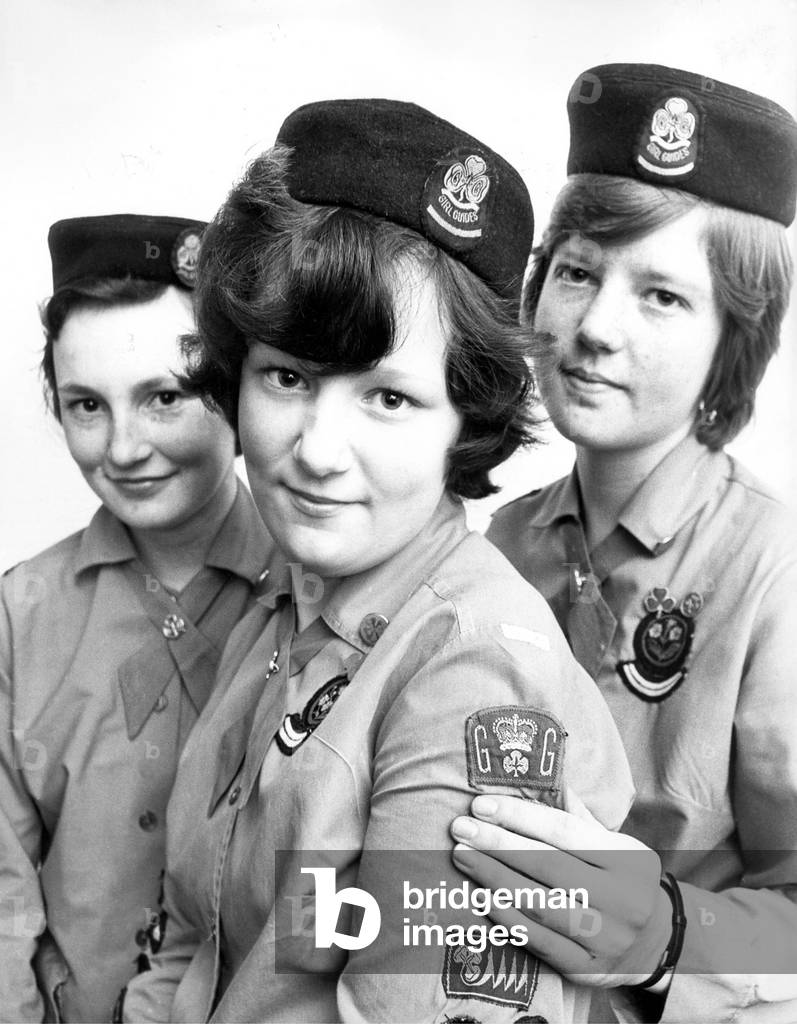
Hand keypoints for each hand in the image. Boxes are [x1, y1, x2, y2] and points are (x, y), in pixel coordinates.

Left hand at [450, 790, 670, 987]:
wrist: (654, 943)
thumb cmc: (621, 879)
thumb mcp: (616, 844)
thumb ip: (580, 817)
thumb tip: (548, 781)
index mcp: (629, 859)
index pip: (565, 831)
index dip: (520, 816)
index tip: (481, 804)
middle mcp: (622, 899)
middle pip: (548, 866)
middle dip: (498, 844)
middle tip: (461, 828)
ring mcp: (606, 938)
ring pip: (539, 904)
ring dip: (493, 877)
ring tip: (462, 856)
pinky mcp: (586, 969)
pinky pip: (537, 940)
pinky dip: (505, 916)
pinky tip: (480, 895)